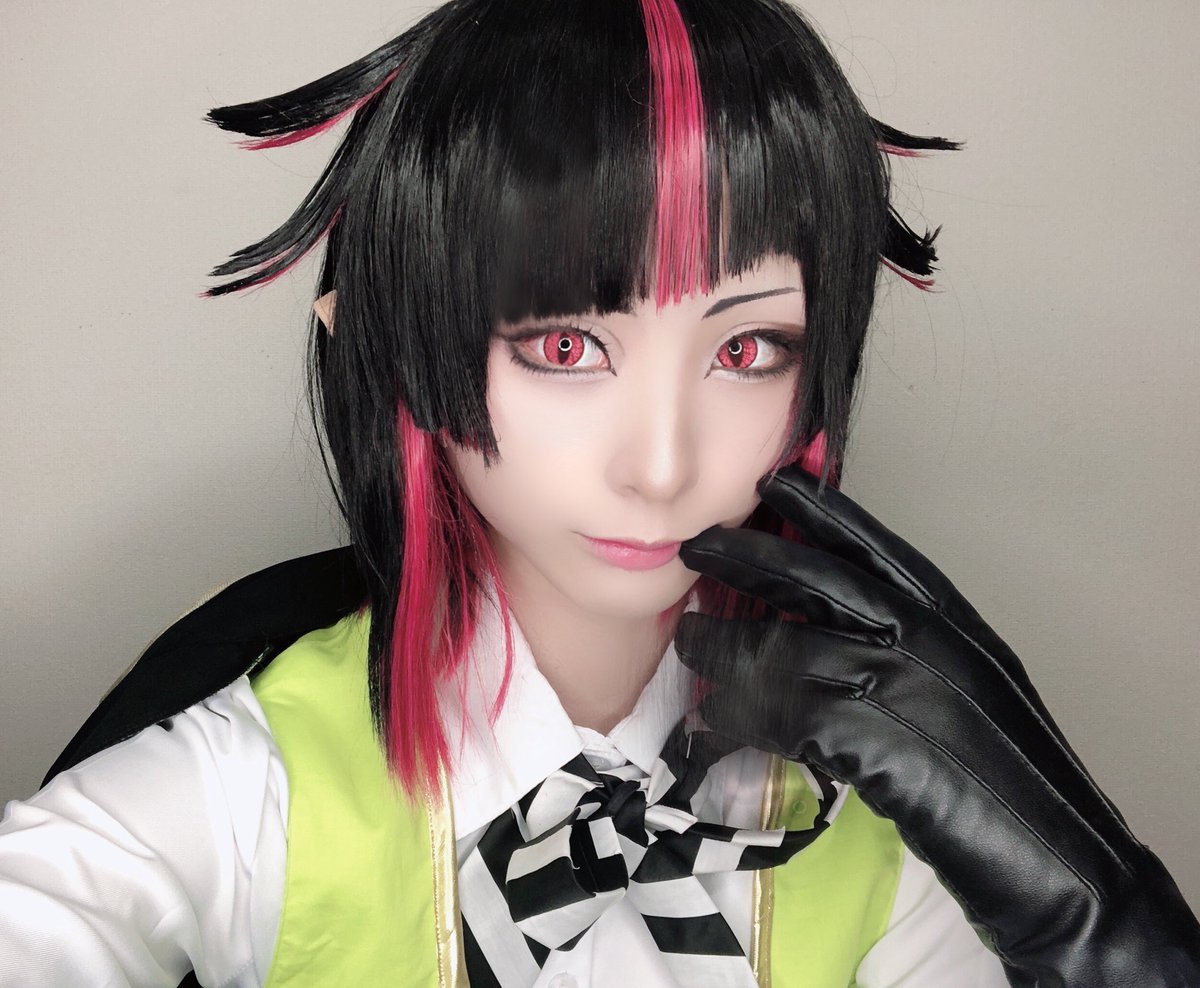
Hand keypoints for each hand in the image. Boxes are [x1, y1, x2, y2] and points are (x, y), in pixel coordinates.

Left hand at [675, 465, 1199, 987]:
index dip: (818, 511)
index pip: (873, 546)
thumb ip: (914, 648)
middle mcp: (918, 632)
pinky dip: (734, 718)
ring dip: (723, 644)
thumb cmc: (1013, 774)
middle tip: (697, 543)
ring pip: (778, 642)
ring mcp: (888, 677)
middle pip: (813, 577)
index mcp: (949, 615)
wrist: (1051, 849)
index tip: (774, 484)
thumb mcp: (970, 683)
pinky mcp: (858, 733)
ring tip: (689, 642)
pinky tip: (710, 722)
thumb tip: (842, 628)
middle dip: (748, 555)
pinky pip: (773, 712)